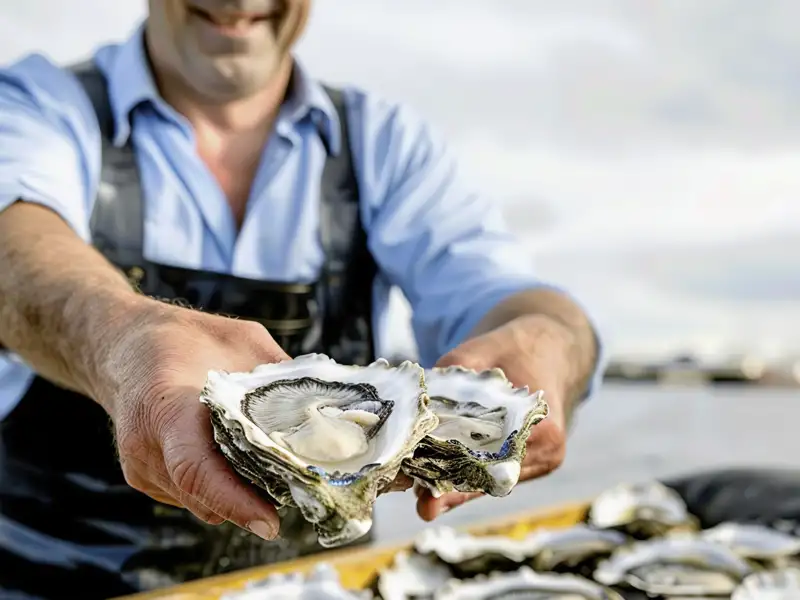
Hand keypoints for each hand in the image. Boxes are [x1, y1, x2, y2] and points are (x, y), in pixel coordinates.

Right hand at [95, 299, 289, 540]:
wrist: (125, 346)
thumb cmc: (183, 338)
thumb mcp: (242, 341)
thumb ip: (277, 375)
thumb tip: (327, 402)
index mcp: (166, 405)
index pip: (194, 467)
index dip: (233, 500)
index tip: (269, 522)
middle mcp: (146, 444)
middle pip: (203, 493)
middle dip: (252, 501)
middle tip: (299, 495)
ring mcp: (141, 466)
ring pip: (201, 501)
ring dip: (239, 495)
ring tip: (275, 474)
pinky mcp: (144, 477)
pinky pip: (192, 497)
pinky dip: (222, 488)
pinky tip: (241, 463)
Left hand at [416, 314, 572, 520]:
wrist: (552, 345)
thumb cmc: (517, 346)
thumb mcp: (481, 350)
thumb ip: (452, 375)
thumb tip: (420, 405)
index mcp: (543, 427)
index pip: (494, 460)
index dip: (459, 476)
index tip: (427, 490)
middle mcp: (549, 450)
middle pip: (492, 478)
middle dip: (453, 488)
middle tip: (420, 502)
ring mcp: (545, 460)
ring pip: (493, 481)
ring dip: (458, 485)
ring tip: (421, 493)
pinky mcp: (535, 462)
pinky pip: (498, 473)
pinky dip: (470, 475)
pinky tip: (439, 481)